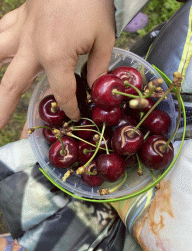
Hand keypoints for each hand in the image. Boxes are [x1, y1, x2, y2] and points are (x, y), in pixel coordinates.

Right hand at [0, 0, 114, 126]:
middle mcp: (31, 48)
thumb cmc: (93, 3)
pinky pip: (0, 34)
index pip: (62, 92)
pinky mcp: (18, 19)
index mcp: (55, 56)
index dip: (70, 107)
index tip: (73, 115)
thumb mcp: (104, 38)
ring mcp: (21, 33)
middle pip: (13, 85)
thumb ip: (98, 67)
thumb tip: (95, 88)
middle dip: (4, 109)